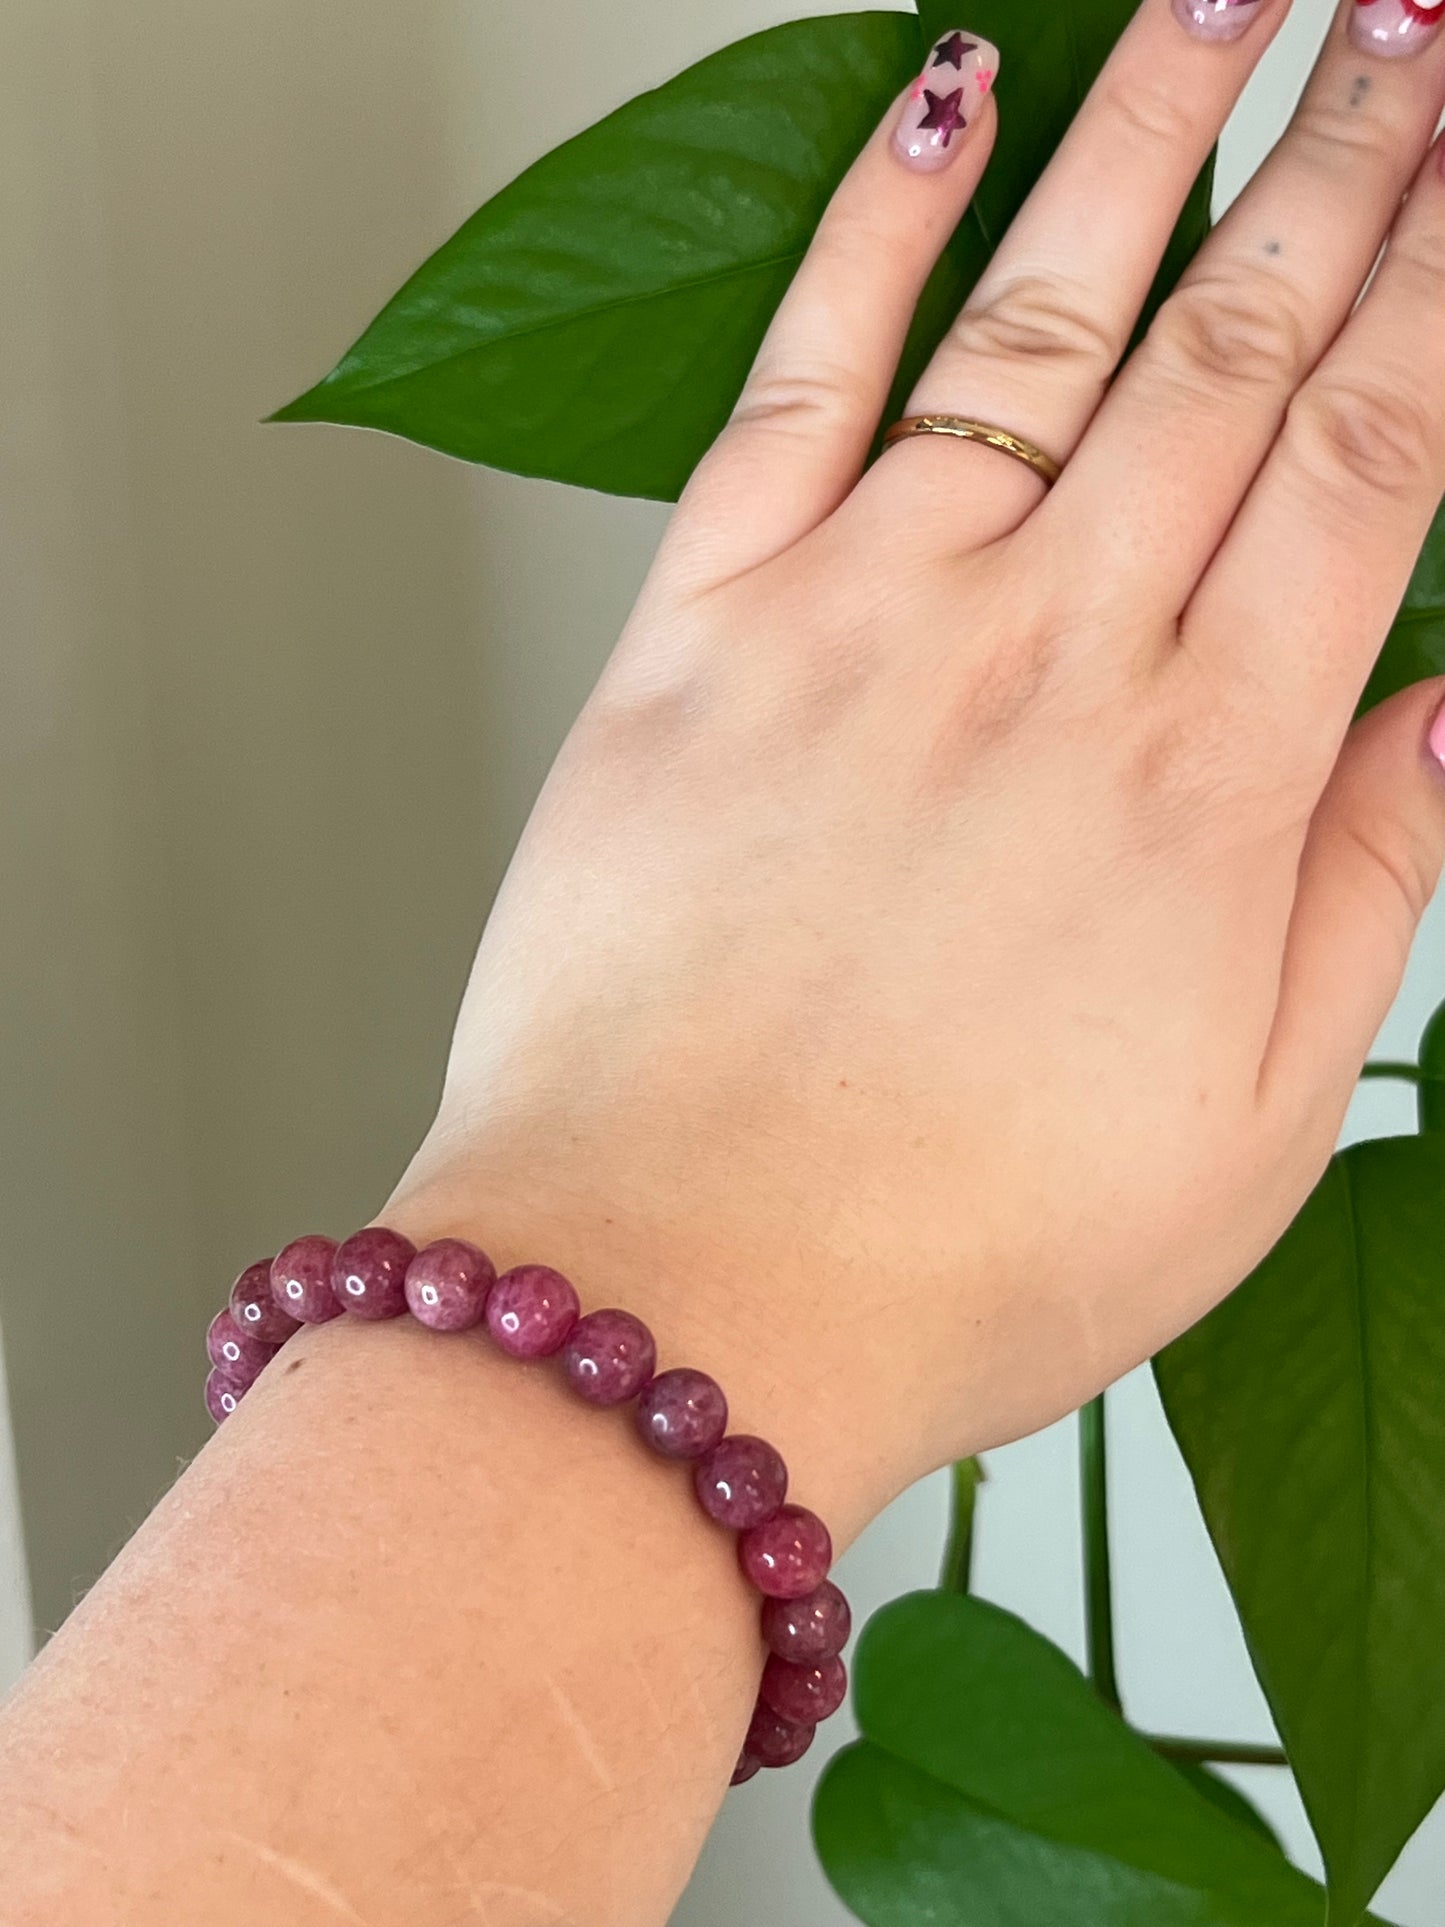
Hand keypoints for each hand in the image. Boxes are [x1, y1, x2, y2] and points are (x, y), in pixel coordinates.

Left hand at [392, 0, 1444, 1505]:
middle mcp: (1051, 654)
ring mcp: (866, 621)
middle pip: (1235, 346)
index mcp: (1205, 779)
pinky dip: (871, 222)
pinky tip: (943, 98)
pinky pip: (800, 377)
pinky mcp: (700, 632)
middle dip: (1342, 157)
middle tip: (1403, 20)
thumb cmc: (956, 1249)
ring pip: (1039, 315)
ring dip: (1146, 130)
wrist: (678, 1293)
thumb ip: (1362, 896)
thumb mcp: (1249, 1131)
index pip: (1376, 457)